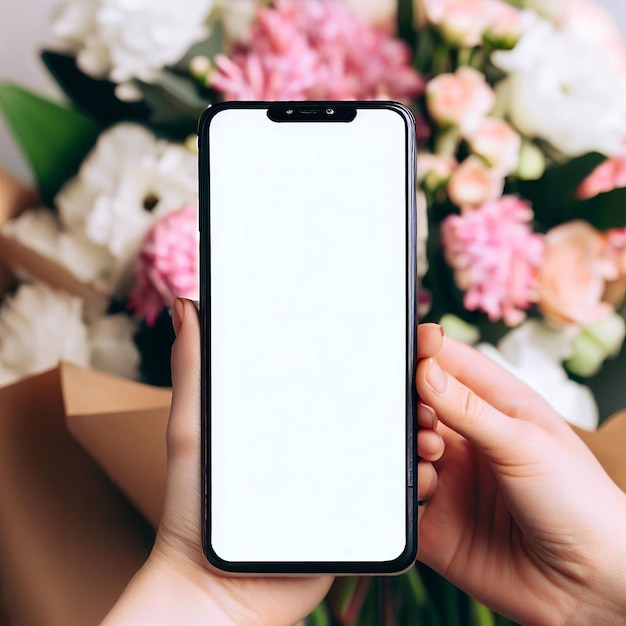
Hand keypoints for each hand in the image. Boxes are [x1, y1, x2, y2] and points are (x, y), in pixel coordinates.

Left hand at [105, 303, 441, 625]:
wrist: (215, 588)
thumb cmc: (193, 507)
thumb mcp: (192, 429)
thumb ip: (192, 370)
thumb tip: (187, 305)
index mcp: (288, 413)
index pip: (334, 373)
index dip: (367, 352)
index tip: (398, 335)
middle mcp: (318, 439)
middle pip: (372, 406)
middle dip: (405, 391)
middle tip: (422, 379)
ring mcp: (339, 476)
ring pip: (391, 446)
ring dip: (417, 433)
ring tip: (426, 430)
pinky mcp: (354, 513)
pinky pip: (394, 494)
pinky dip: (415, 480)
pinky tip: (422, 469)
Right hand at [416, 326, 625, 624]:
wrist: (587, 588)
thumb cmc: (579, 502)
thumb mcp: (526, 444)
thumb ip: (469, 409)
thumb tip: (425, 370)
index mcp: (498, 408)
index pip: (454, 365)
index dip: (428, 349)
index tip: (408, 342)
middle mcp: (469, 440)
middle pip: (421, 404)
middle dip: (409, 401)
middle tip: (414, 408)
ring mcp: (451, 479)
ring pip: (405, 448)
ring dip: (407, 443)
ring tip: (429, 451)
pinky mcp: (434, 520)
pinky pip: (401, 496)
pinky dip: (400, 485)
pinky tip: (425, 486)